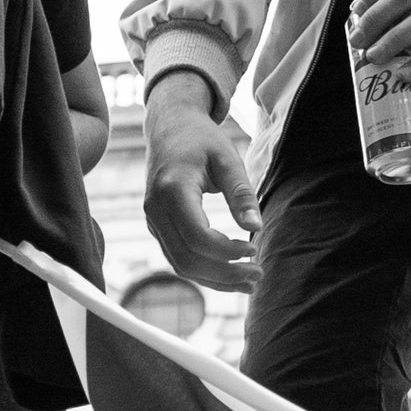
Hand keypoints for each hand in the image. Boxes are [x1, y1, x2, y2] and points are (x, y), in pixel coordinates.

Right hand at [142, 70, 257, 286]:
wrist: (169, 128)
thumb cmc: (201, 139)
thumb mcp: (227, 159)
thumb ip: (241, 194)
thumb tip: (256, 227)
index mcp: (172, 189)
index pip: (197, 236)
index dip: (227, 252)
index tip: (254, 249)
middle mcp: (155, 209)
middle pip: (187, 259)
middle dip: (224, 274)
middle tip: (257, 276)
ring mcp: (153, 221)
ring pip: (180, 265)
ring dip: (215, 280)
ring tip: (248, 282)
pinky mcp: (158, 227)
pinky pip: (178, 258)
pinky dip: (204, 271)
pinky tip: (230, 274)